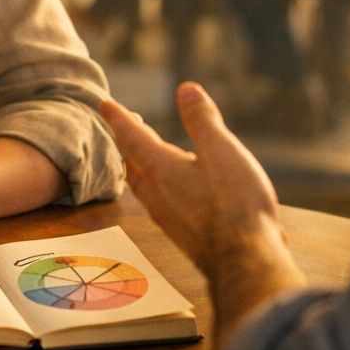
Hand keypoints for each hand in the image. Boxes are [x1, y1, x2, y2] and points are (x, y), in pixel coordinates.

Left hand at [99, 83, 280, 278]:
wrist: (245, 260)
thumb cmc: (236, 203)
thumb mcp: (222, 150)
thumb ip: (202, 120)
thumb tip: (186, 89)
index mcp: (161, 168)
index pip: (132, 136)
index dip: (118, 117)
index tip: (104, 104)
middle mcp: (156, 193)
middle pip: (131, 160)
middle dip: (126, 139)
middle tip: (126, 123)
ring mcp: (166, 215)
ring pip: (142, 182)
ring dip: (138, 162)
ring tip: (143, 152)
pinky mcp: (179, 231)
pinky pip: (155, 199)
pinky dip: (153, 182)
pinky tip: (171, 187)